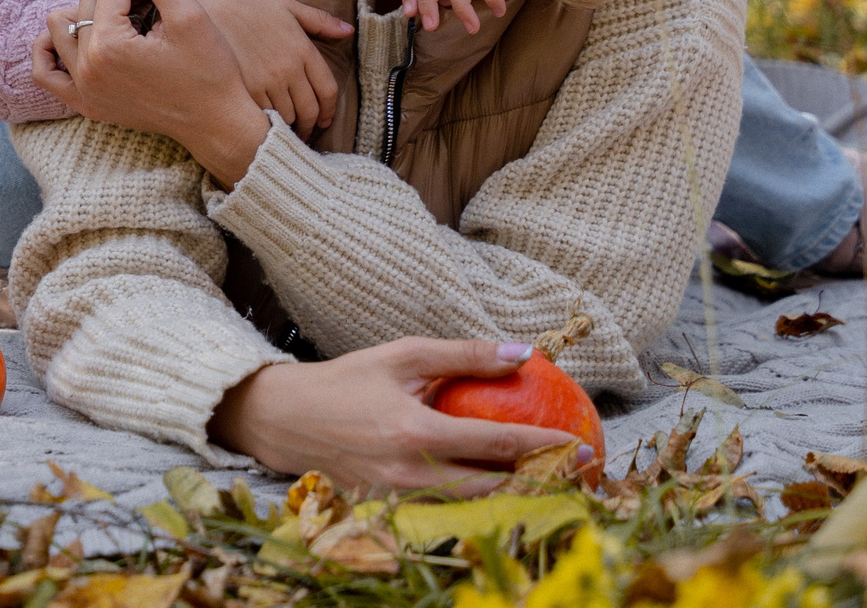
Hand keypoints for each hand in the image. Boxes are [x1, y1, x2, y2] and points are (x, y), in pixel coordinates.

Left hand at [31, 0, 273, 184]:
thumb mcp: (190, 15)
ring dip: (87, 14)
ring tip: (123, 23)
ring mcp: (82, 90)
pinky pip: (44, 71)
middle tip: (152, 12)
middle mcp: (86, 69)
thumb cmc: (210, 70)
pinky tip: (79, 40)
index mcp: (109, 45)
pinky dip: (53, 49)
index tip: (166, 1)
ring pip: (58, 26)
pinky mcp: (86, 105)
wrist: (217, 122)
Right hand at [188, 0, 347, 137]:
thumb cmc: (250, 7)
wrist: (209, 7)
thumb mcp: (288, 7)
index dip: (329, 111)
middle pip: (310, 110)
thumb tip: (348, 30)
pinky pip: (265, 118)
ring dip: (290, 128)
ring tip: (285, 133)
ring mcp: (267, 81)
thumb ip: (320, 21)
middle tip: (305, 132)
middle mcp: (289, 68)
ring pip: (288, 118)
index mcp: (303, 49)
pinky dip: (268, 126)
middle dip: (310, 126)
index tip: (325, 121)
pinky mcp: (246, 91)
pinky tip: (265, 128)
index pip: (328, 90)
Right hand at [209, 337, 589, 493]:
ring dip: (515, 499)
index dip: (545, 446)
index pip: (496, 445)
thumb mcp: (404, 356)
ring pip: (472, 508)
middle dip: (541, 484)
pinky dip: (478, 505)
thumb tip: (522, 352)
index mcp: (416, 432)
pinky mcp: (388, 514)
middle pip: (493, 489)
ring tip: (553, 486)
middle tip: (579, 474)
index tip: (581, 446)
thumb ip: (465, 356)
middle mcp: (410, 475)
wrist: (285, 421)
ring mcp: (398, 501)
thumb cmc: (347, 380)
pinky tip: (504, 495)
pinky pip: (445, 513)